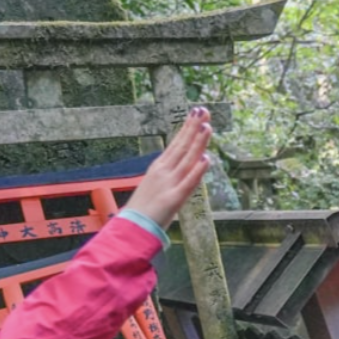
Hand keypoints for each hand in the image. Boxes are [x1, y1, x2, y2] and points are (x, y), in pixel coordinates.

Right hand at [123, 108, 212, 227]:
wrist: (131, 228)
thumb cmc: (142, 210)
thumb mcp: (154, 186)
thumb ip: (167, 176)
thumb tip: (180, 168)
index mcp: (158, 168)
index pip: (176, 144)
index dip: (187, 129)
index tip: (196, 114)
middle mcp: (164, 172)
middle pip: (182, 147)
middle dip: (193, 128)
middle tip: (204, 111)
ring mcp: (169, 184)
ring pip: (187, 160)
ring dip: (198, 143)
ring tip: (207, 127)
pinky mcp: (174, 199)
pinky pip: (188, 183)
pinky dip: (197, 170)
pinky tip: (207, 158)